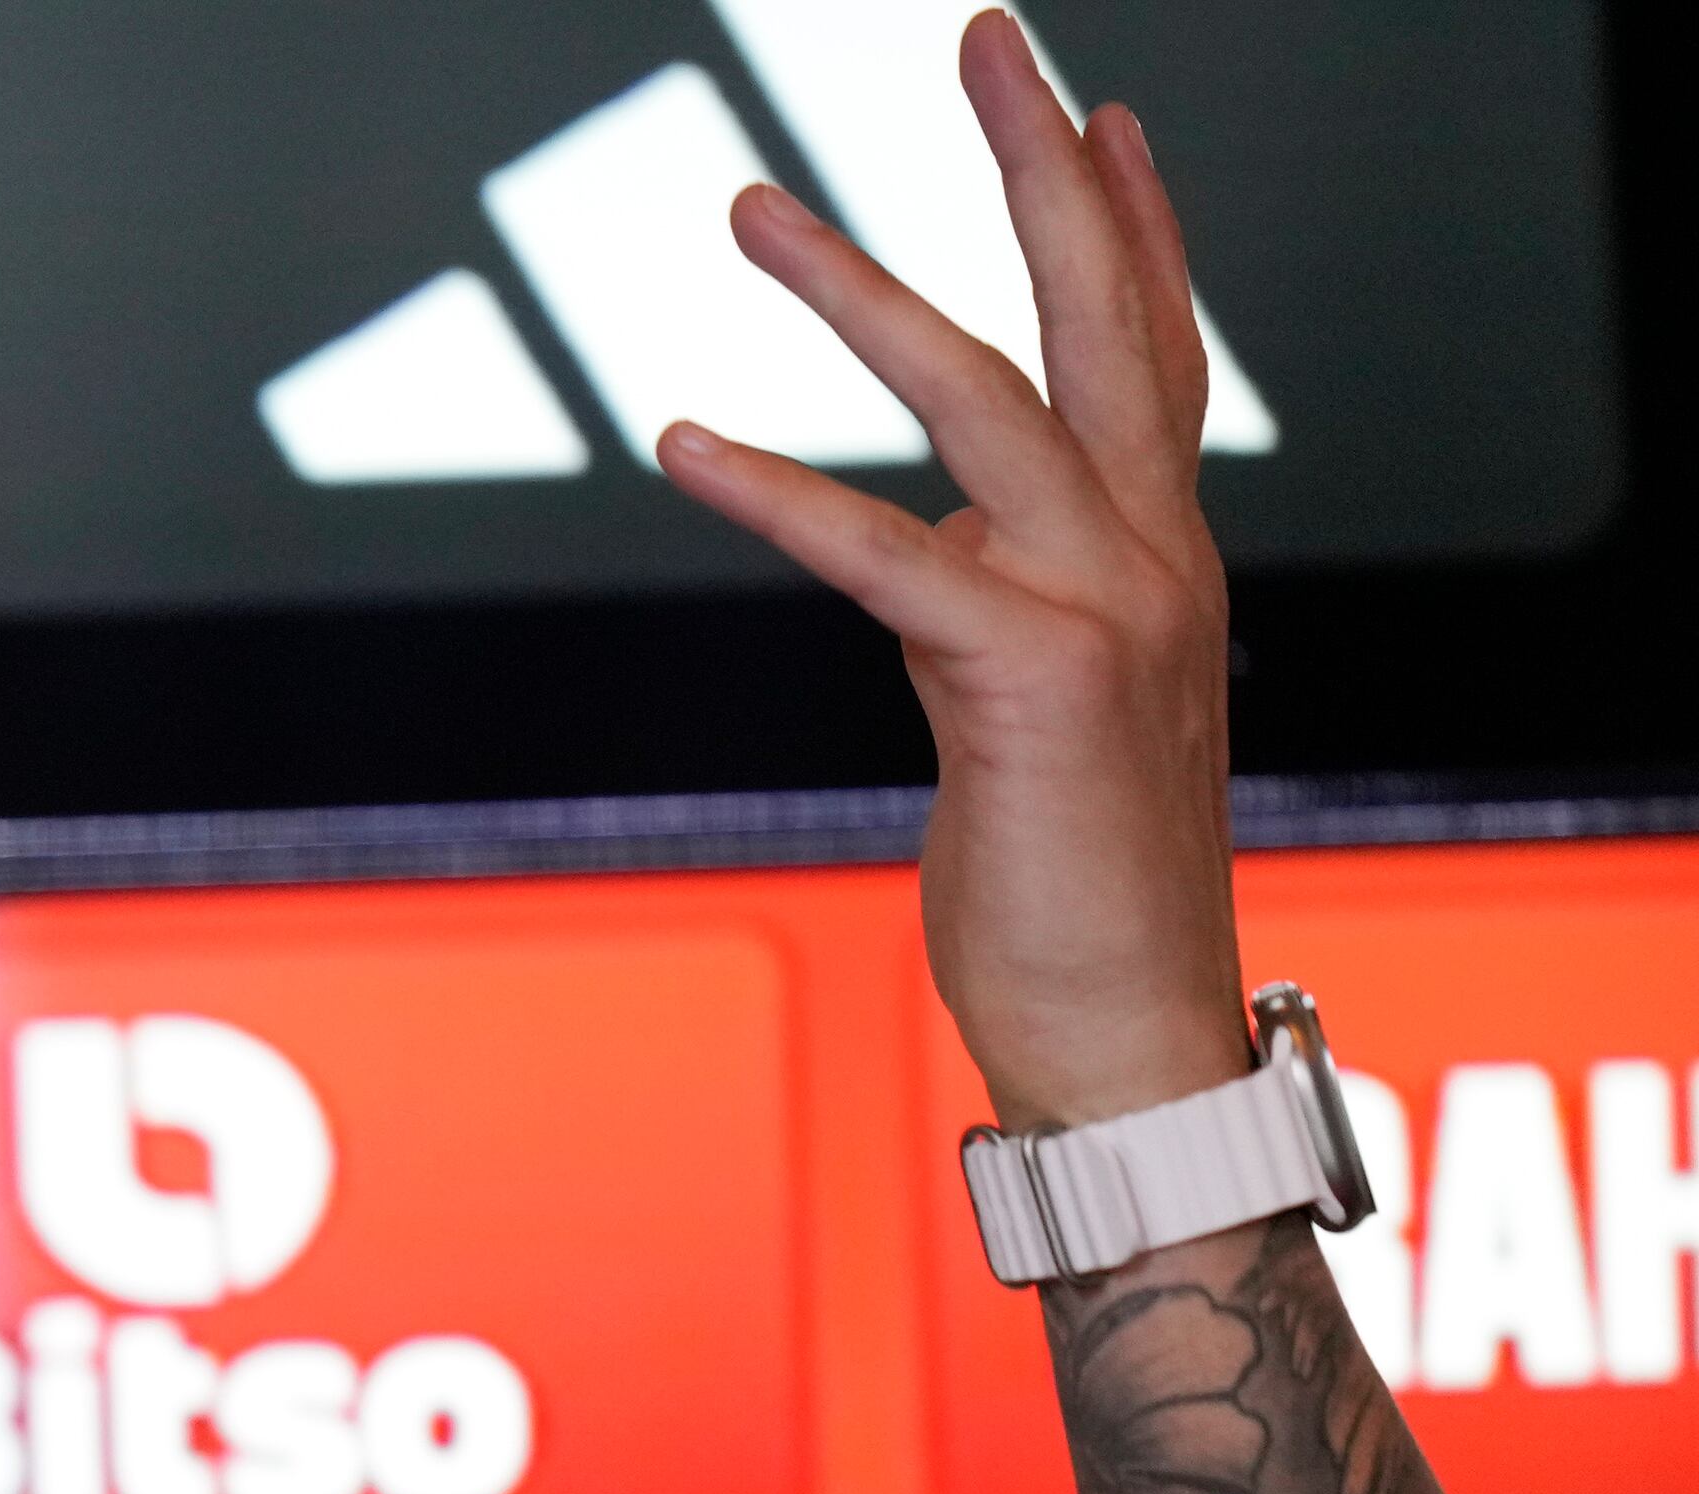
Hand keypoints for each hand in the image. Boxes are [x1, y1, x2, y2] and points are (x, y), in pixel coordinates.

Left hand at [658, 9, 1253, 1130]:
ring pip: (981, 395)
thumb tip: (933, 558)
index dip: (1135, 224)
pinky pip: (881, 555)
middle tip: (986, 36)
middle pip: (1101, 313)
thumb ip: (997, 612)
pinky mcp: (1027, 678)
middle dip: (1041, 163)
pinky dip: (775, 489)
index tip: (1100, 112)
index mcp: (1167, 557)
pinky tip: (682, 436)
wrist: (1124, 1037)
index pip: (1156, 352)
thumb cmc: (1073, 894)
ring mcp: (1107, 606)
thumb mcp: (1038, 721)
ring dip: (855, 287)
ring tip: (752, 203)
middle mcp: (1158, 555)